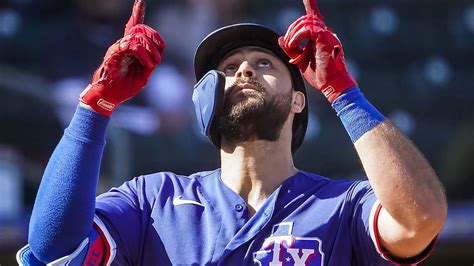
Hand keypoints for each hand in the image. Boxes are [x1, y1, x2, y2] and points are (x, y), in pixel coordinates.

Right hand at [79, 0, 165, 115]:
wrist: (109, 97)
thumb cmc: (124, 86)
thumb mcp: (144, 74)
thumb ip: (151, 62)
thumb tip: (158, 54)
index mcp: (130, 48)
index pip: (134, 27)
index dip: (137, 13)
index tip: (140, 1)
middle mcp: (123, 44)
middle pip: (140, 28)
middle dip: (154, 36)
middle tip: (161, 48)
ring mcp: (118, 48)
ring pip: (137, 36)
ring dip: (150, 49)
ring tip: (153, 63)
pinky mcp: (114, 54)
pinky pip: (131, 46)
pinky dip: (143, 54)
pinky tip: (147, 64)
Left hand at [278, 0, 356, 102]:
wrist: (332, 85)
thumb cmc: (320, 75)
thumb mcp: (301, 61)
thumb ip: (291, 49)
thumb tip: (281, 38)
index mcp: (321, 38)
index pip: (315, 17)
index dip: (310, 5)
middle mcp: (326, 34)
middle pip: (306, 19)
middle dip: (292, 28)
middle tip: (288, 43)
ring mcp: (327, 35)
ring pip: (306, 22)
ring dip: (294, 32)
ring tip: (291, 45)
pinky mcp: (325, 38)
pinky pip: (307, 29)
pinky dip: (297, 36)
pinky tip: (293, 44)